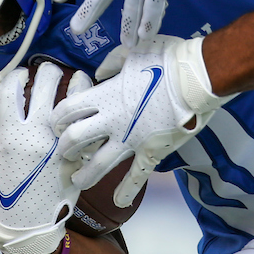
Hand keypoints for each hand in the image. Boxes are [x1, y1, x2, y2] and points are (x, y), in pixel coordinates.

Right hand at [0, 63, 86, 253]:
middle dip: (45, 70)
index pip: (11, 90)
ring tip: (74, 75)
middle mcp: (37, 135)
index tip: (18, 74)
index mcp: (10, 136)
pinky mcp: (77, 154)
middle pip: (45, 86)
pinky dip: (89, 109)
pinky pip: (88, 123)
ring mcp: (60, 144)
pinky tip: (90, 101)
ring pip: (73, 99)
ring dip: (74, 81)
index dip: (14, 76)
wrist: (27, 228)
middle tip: (46, 68)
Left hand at [51, 35, 232, 206]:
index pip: (68, 110)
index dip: (58, 118)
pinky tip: (120, 202)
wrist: (197, 78)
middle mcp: (112, 120)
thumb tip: (99, 72)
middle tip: (64, 153)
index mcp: (106, 95)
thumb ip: (111, 62)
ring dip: (84, 175)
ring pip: (98, 164)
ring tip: (77, 181)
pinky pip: (137, 176)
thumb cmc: (167, 59)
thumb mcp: (133, 51)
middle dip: (65, 148)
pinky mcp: (151, 151)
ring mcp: (131, 139)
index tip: (56, 124)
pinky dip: (128, 190)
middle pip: (75, 140)